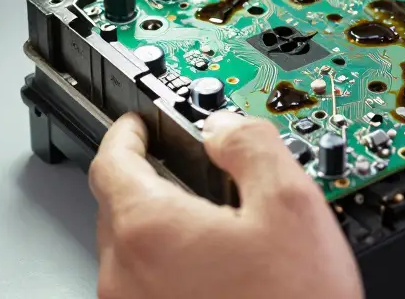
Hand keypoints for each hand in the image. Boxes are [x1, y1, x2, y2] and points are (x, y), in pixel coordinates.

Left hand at [90, 111, 362, 298]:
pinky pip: (145, 290)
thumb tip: (226, 126)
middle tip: (192, 169)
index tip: (140, 123)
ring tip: (219, 230)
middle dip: (152, 179)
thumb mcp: (292, 205)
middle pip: (119, 205)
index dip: (129, 131)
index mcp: (149, 229)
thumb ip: (251, 145)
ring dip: (163, 229)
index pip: (112, 159)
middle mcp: (126, 275)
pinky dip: (170, 270)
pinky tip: (219, 274)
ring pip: (133, 252)